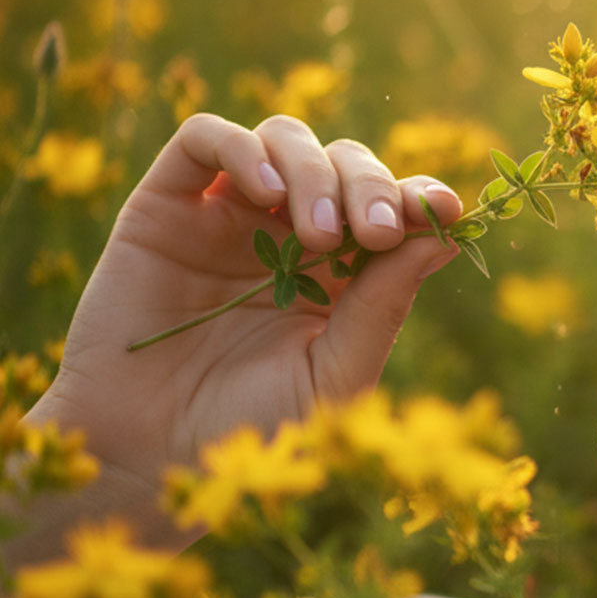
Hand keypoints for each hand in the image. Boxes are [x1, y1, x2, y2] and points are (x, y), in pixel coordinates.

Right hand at [14, 113, 461, 561]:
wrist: (149, 458)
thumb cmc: (253, 430)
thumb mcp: (337, 372)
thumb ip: (384, 304)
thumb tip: (445, 236)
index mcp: (342, 271)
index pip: (392, 206)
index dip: (421, 196)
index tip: (445, 211)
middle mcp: (288, 233)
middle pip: (346, 163)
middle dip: (371, 186)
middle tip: (375, 234)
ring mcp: (229, 215)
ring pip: (285, 139)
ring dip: (315, 170)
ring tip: (316, 233)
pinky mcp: (166, 208)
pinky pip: (203, 139)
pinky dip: (243, 148)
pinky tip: (265, 192)